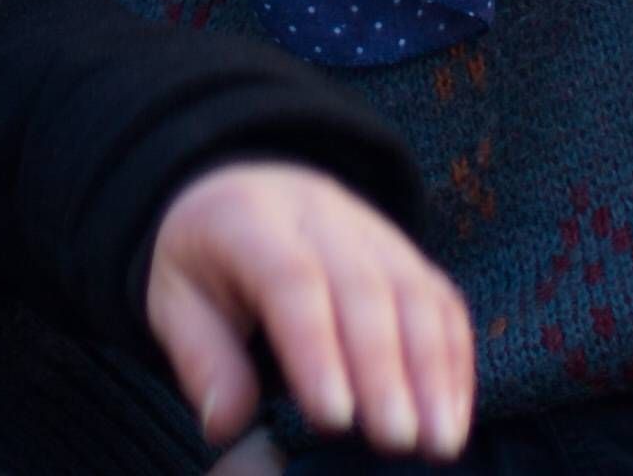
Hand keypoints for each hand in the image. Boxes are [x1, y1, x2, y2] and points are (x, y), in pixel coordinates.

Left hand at [143, 160, 474, 459]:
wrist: (248, 190)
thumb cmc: (209, 262)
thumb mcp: (177, 300)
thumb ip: (202, 360)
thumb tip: (225, 423)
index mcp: (251, 220)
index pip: (292, 279)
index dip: (316, 348)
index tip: (333, 418)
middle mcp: (321, 215)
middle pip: (363, 288)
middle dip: (384, 370)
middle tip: (396, 440)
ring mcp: (374, 229)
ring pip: (414, 292)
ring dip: (432, 371)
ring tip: (438, 442)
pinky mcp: (409, 254)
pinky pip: (442, 300)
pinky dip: (454, 359)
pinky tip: (453, 416)